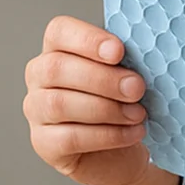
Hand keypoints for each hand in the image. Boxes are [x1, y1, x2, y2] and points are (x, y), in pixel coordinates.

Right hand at [23, 16, 179, 184]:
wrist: (119, 152)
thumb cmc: (122, 105)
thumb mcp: (127, 78)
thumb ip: (128, 64)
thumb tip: (148, 58)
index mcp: (58, 50)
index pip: (59, 32)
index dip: (88, 40)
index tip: (118, 51)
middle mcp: (39, 77)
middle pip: (57, 68)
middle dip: (103, 79)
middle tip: (136, 88)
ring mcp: (36, 110)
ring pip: (60, 104)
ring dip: (107, 109)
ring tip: (138, 114)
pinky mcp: (44, 143)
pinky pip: (70, 138)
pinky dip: (108, 136)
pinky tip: (133, 133)